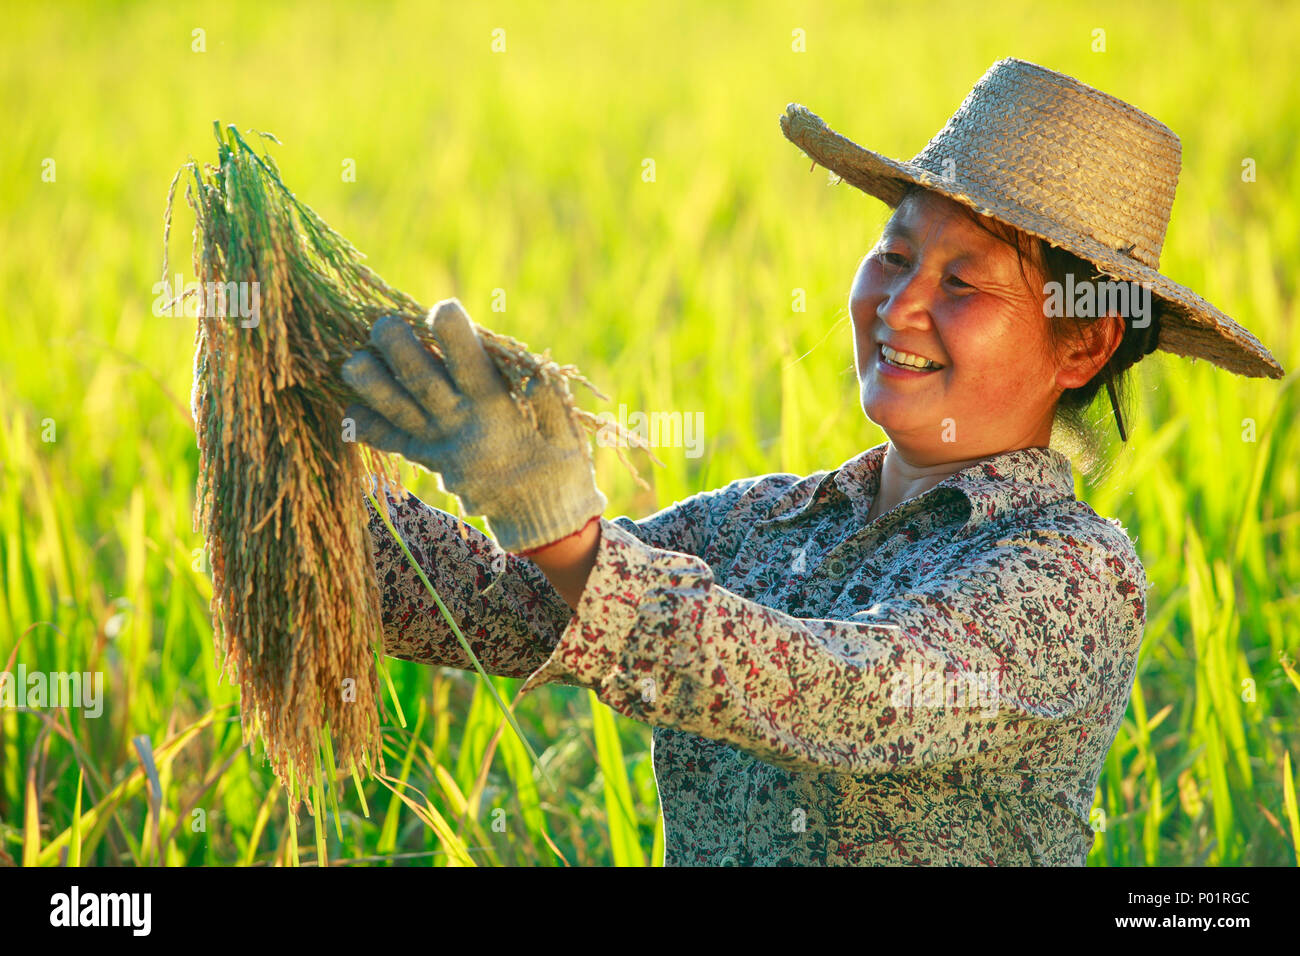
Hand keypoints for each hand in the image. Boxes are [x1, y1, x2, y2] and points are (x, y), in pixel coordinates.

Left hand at [341, 299, 605, 553]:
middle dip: (397, 347)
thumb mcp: (565, 431)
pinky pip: (392, 443)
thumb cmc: (559, 465)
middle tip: (384, 323)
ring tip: (354, 359)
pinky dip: (367, 426)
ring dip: (370, 384)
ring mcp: (438, 446)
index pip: (470, 365)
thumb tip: (530, 370)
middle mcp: (460, 426)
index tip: (442, 307)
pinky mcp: (428, 460)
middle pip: (419, 381)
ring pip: (395, 410)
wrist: (540, 518)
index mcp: (496, 412)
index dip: (453, 333)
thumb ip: (547, 398)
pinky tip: (349, 407)